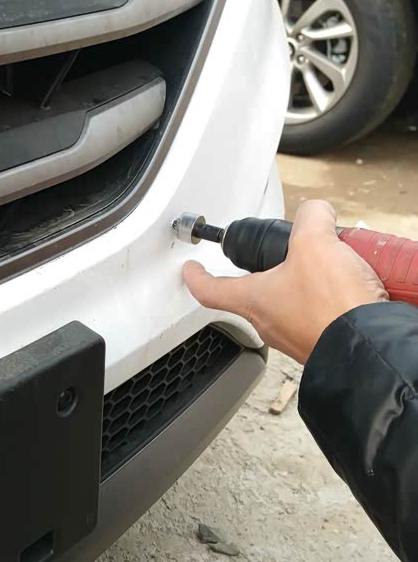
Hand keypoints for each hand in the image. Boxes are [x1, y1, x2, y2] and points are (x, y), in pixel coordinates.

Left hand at [182, 199, 387, 363]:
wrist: (371, 349)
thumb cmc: (333, 308)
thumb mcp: (315, 243)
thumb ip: (310, 217)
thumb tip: (316, 212)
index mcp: (254, 300)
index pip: (210, 289)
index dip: (196, 276)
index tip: (190, 269)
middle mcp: (272, 323)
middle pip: (262, 289)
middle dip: (277, 266)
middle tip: (294, 251)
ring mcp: (300, 335)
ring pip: (298, 299)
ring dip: (315, 279)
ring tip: (341, 264)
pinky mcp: (328, 339)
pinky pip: (327, 312)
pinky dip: (338, 295)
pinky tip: (358, 284)